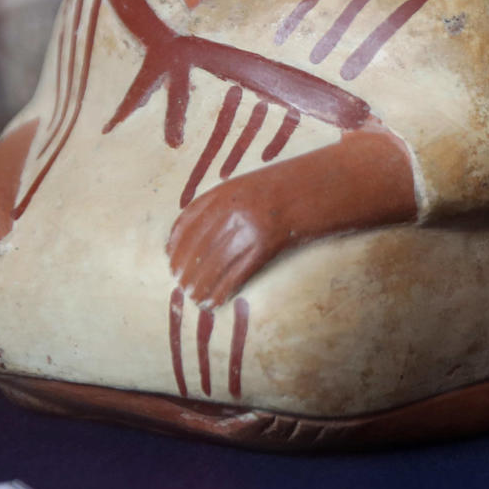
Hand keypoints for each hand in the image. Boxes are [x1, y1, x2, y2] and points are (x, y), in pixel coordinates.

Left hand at [167, 173, 294, 308]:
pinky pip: (237, 273)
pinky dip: (222, 291)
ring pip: (215, 264)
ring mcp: (249, 228)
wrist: (317, 187)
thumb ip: (220, 205)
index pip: (187, 224)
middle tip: (180, 287)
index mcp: (223, 193)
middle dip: (186, 272)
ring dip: (201, 286)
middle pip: (198, 248)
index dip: (176, 248)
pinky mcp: (265, 245)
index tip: (170, 263)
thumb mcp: (246, 186)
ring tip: (195, 299)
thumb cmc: (281, 188)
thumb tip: (191, 236)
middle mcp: (232, 210)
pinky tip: (215, 301)